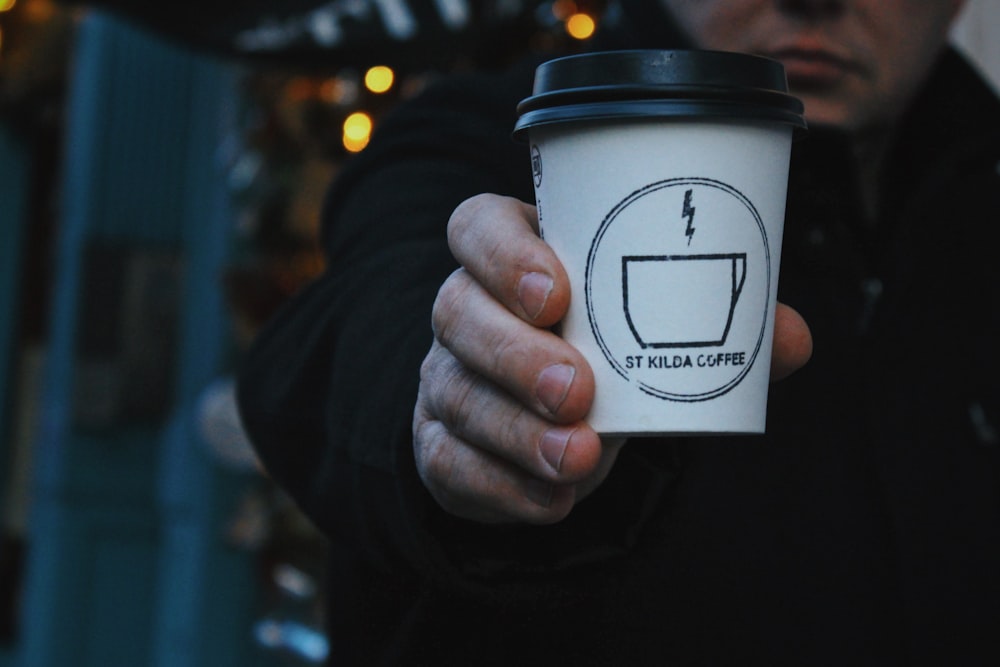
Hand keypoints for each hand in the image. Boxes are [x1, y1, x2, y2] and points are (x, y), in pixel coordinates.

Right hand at [413, 194, 810, 524]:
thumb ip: (722, 326)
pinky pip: (451, 463)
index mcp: (514, 256)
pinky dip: (502, 486)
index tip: (558, 292)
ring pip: (454, 392)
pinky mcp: (441, 444)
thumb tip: (790, 338)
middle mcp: (467, 310)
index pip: (477, 229)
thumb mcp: (655, 329)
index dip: (504, 254)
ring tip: (577, 457)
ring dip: (515, 430)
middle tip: (579, 390)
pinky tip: (553, 500)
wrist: (559, 423)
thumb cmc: (609, 352)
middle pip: (457, 310)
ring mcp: (446, 378)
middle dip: (515, 353)